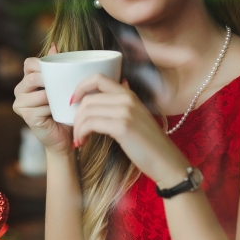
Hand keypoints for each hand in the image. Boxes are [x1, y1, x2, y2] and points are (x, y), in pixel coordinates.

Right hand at [13, 44, 72, 154]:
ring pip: (39, 93)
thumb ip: (57, 68)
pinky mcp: (26, 116)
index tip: (56, 69)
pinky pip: (41, 107)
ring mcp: (20, 104)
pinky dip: (52, 109)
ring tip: (62, 102)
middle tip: (63, 87)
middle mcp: (19, 90)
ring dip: (53, 97)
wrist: (64, 136)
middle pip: (32, 77)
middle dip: (49, 81)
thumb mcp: (62, 86)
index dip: (41, 64)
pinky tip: (57, 113)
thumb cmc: (64, 110)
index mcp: (27, 80)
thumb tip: (54, 46)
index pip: (29, 63)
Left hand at [70, 74, 190, 187]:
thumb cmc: (149, 144)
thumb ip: (123, 103)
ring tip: (79, 139)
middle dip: (76, 116)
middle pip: (88, 99)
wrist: (166, 161)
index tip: (73, 101)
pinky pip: (91, 124)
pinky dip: (82, 133)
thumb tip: (111, 90)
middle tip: (77, 131)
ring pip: (87, 111)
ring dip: (78, 127)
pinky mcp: (122, 126)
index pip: (98, 78)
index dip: (81, 87)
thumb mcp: (137, 117)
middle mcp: (127, 99)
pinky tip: (82, 142)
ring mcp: (125, 111)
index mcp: (129, 94)